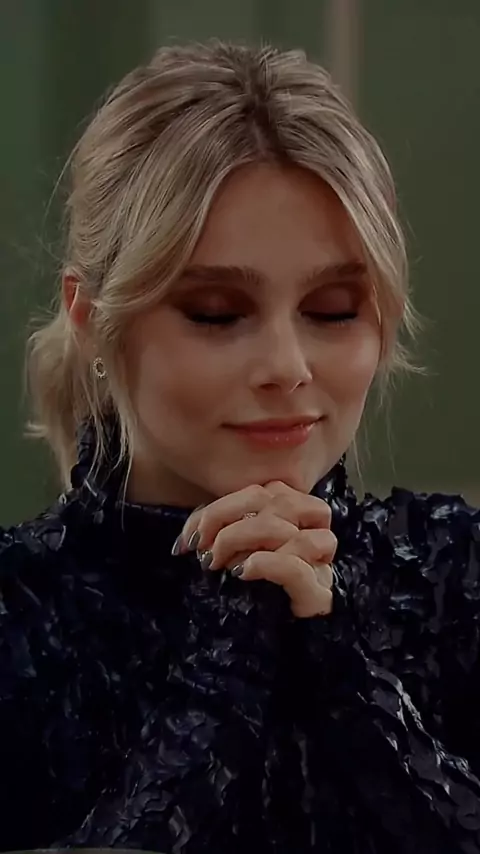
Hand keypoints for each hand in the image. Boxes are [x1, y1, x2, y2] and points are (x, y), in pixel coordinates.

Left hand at [174, 481, 336, 617]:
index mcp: (295, 518)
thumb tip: (190, 538)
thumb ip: (220, 537)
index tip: (190, 538)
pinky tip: (243, 572)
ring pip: (287, 528)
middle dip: (227, 519)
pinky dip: (265, 564)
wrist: (275, 649)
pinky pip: (296, 567)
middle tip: (203, 551)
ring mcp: (319, 565)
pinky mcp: (318, 596)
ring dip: (243, 538)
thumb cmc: (253, 601)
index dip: (219, 508)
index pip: (260, 492)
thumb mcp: (233, 561)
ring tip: (220, 564)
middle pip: (277, 500)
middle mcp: (313, 535)